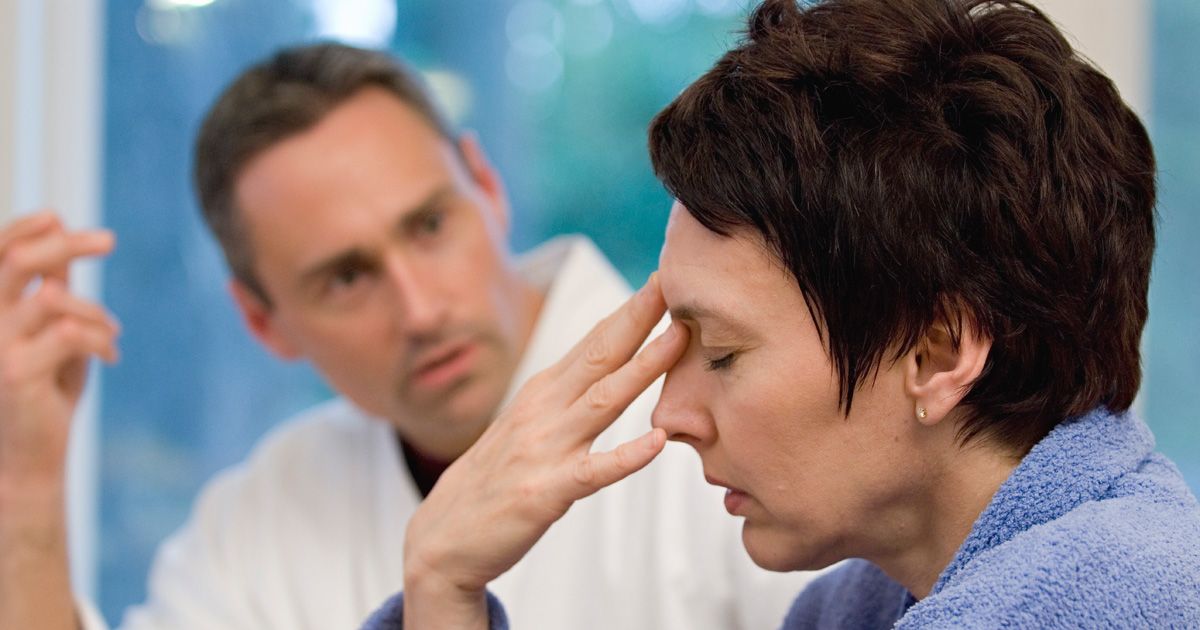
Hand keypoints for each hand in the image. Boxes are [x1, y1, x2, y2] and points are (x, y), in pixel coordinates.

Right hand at [0, 211, 118, 485]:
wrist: (28, 459)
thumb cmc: (41, 392)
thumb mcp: (48, 333)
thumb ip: (49, 291)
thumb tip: (62, 239)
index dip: (20, 229)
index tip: (58, 217)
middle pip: (13, 262)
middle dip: (64, 245)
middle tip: (109, 240)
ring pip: (52, 298)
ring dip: (95, 312)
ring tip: (112, 333)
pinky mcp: (13, 373)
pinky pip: (69, 333)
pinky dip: (100, 338)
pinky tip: (111, 355)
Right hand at [401, 274, 687, 628]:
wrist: (441, 541)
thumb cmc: (492, 483)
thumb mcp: (527, 428)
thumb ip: (564, 399)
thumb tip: (605, 367)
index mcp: (541, 394)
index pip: (593, 343)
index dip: (629, 311)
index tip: (663, 279)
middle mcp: (542, 412)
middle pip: (600, 356)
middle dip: (638, 317)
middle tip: (672, 282)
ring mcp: (543, 450)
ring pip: (603, 401)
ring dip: (643, 368)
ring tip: (679, 340)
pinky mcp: (544, 492)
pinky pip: (593, 472)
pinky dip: (626, 456)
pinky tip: (658, 441)